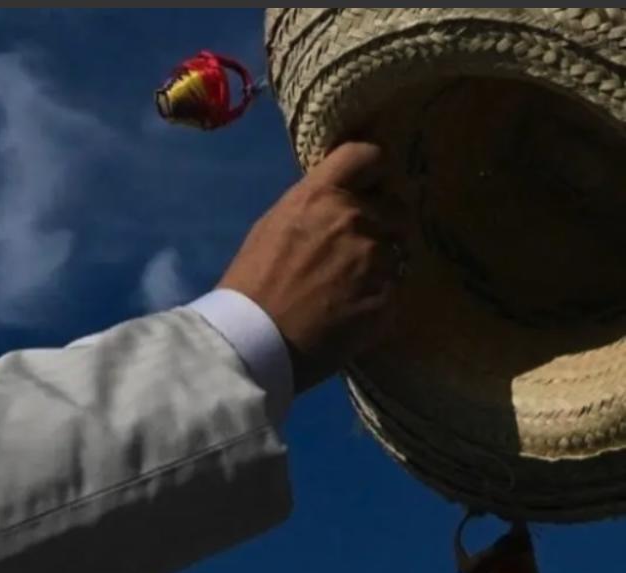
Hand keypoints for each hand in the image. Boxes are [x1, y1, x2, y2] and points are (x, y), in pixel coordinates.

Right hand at [218, 142, 412, 391]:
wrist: (256, 339)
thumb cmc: (252, 282)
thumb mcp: (272, 226)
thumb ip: (312, 206)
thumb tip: (336, 202)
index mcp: (322, 195)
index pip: (367, 155)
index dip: (372, 169)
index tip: (368, 184)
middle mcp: (357, 218)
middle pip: (393, 206)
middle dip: (381, 222)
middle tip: (357, 249)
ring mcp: (377, 259)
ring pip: (398, 250)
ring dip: (382, 262)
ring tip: (352, 286)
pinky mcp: (388, 298)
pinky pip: (396, 288)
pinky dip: (380, 296)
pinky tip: (353, 311)